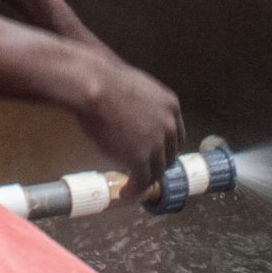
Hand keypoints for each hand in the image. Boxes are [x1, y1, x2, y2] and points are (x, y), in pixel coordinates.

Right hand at [73, 51, 183, 203]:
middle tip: (145, 171)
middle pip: (169, 155)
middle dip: (158, 165)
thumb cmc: (106, 80)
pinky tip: (127, 193)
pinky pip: (142, 180)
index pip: (176, 135)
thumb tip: (133, 110)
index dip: (166, 148)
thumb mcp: (137, 87)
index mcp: (171, 106)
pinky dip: (135, 189)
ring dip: (146, 180)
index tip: (156, 154)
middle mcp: (169, 125)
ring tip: (135, 187)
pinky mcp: (140, 158)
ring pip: (157, 170)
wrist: (95, 86)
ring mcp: (156, 143)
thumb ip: (143, 103)